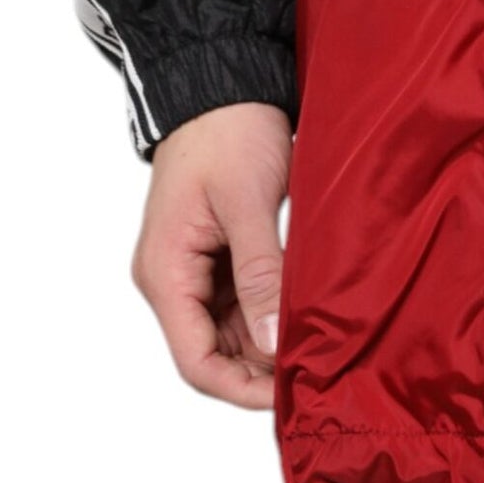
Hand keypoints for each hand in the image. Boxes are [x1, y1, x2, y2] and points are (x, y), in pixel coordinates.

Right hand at [131, 101, 292, 409]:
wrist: (223, 85)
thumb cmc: (228, 133)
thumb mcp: (248, 203)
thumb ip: (259, 273)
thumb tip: (271, 341)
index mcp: (165, 273)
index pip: (195, 360)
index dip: (239, 389)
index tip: (286, 397)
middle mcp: (172, 279)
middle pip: (211, 353)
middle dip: (258, 370)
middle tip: (315, 376)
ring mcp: (194, 269)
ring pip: (229, 331)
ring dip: (267, 343)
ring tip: (318, 351)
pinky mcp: (218, 254)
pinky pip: (241, 302)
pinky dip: (269, 314)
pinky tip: (304, 317)